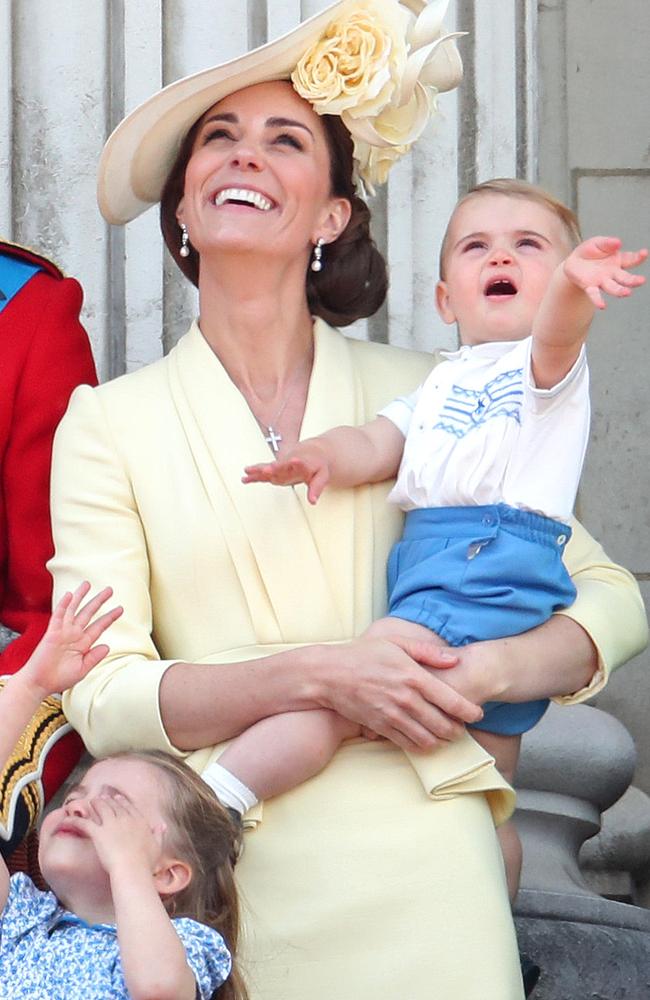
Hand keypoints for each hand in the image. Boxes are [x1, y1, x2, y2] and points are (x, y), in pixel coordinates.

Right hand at [22, 582, 122, 698]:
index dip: (109, 617)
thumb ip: (94, 657)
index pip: (99, 626)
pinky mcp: (52, 633)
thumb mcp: (82, 669)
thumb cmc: (59, 678)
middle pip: (88, 613)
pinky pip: (58, 616)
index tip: (120, 609)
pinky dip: (63, 605)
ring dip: (80, 596)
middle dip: (98, 601)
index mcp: (83, 644)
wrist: (40, 683)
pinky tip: (69, 595)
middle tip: (109, 589)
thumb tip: (107, 646)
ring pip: (73, 610)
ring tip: (87, 584)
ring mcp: (63, 632)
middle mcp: (74, 635)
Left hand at [77, 792, 164, 876]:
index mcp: (139, 821)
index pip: (129, 807)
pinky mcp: (98, 833)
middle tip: (101, 798)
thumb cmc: (145, 863)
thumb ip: (159, 835)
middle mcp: (125, 818)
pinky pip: (84, 823)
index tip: (118, 798)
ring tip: (89, 802)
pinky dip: (75, 821)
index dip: (122, 802)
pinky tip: (69, 820)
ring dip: (94, 804)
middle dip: (107, 800)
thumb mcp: (157, 847)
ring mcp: (111, 824)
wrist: (132, 869)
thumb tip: (163, 826)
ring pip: (100, 808)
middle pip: (114, 805)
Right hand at [243, 439, 331, 503]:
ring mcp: (281, 466)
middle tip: (266, 469)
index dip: (297, 462)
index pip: (300, 463)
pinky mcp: (275, 469)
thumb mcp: (322, 476)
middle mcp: (289, 463)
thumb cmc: (317, 464)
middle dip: (273, 467)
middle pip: (280, 465)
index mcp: (303, 463)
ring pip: (269, 467)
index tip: (294, 460)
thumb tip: (312, 501)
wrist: (312, 451)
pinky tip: (245, 478)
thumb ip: (316, 488)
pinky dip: (255, 475)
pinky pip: (264, 472)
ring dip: (259, 469)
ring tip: (248, 471)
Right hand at [320, 635, 482, 753]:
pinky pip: (408, 745)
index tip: (477, 714)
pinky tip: (425, 740)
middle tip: (462, 727)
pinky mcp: (380, 727)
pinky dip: (422, 746)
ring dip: (442, 741)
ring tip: (445, 736)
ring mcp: (392, 716)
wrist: (328, 674)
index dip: (470, 711)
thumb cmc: (363, 654)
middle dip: (458, 730)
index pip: (452, 701)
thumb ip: (428, 652)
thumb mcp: (396, 642)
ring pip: (428, 739)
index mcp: (413, 676)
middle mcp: (406, 699)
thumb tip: (455, 660)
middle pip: (444, 725)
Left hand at [563, 236, 646, 308]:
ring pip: (613, 288)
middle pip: (625, 278)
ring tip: (627, 293)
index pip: (631, 260)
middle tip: (642, 280)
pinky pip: (595, 294)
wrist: (573, 262)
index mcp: (618, 260)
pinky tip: (602, 305)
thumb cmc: (590, 251)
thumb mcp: (598, 242)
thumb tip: (618, 242)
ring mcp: (602, 281)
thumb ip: (608, 243)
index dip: (639, 257)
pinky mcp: (590, 287)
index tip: (644, 253)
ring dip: (620, 291)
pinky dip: (598, 300)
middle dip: (634, 280)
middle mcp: (613, 273)